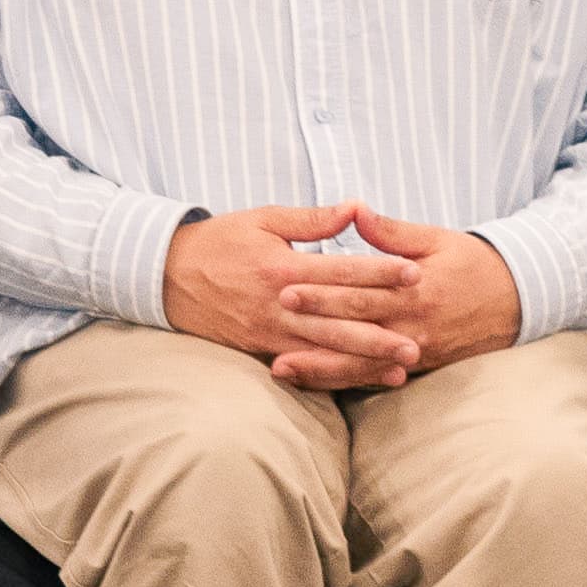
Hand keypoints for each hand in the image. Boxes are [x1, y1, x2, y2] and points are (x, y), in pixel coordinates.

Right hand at [160, 202, 419, 387]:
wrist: (166, 277)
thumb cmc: (219, 241)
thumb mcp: (263, 219)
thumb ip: (312, 219)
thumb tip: (356, 207)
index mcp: (283, 266)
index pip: (341, 271)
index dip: (381, 272)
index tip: (416, 273)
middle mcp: (279, 304)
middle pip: (338, 319)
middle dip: (381, 329)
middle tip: (420, 338)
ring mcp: (269, 332)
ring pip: (325, 349)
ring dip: (364, 360)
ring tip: (400, 366)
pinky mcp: (260, 350)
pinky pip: (303, 366)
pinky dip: (334, 373)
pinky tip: (360, 379)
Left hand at [274, 209, 524, 382]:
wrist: (516, 302)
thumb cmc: (472, 263)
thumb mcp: (436, 239)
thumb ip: (392, 232)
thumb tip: (354, 209)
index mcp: (415, 289)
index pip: (360, 291)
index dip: (322, 290)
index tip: (287, 286)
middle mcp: (413, 325)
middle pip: (354, 327)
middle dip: (312, 324)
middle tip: (274, 319)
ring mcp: (415, 351)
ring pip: (360, 363)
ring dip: (320, 366)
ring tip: (282, 367)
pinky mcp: (417, 368)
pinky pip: (375, 378)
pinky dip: (344, 381)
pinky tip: (316, 381)